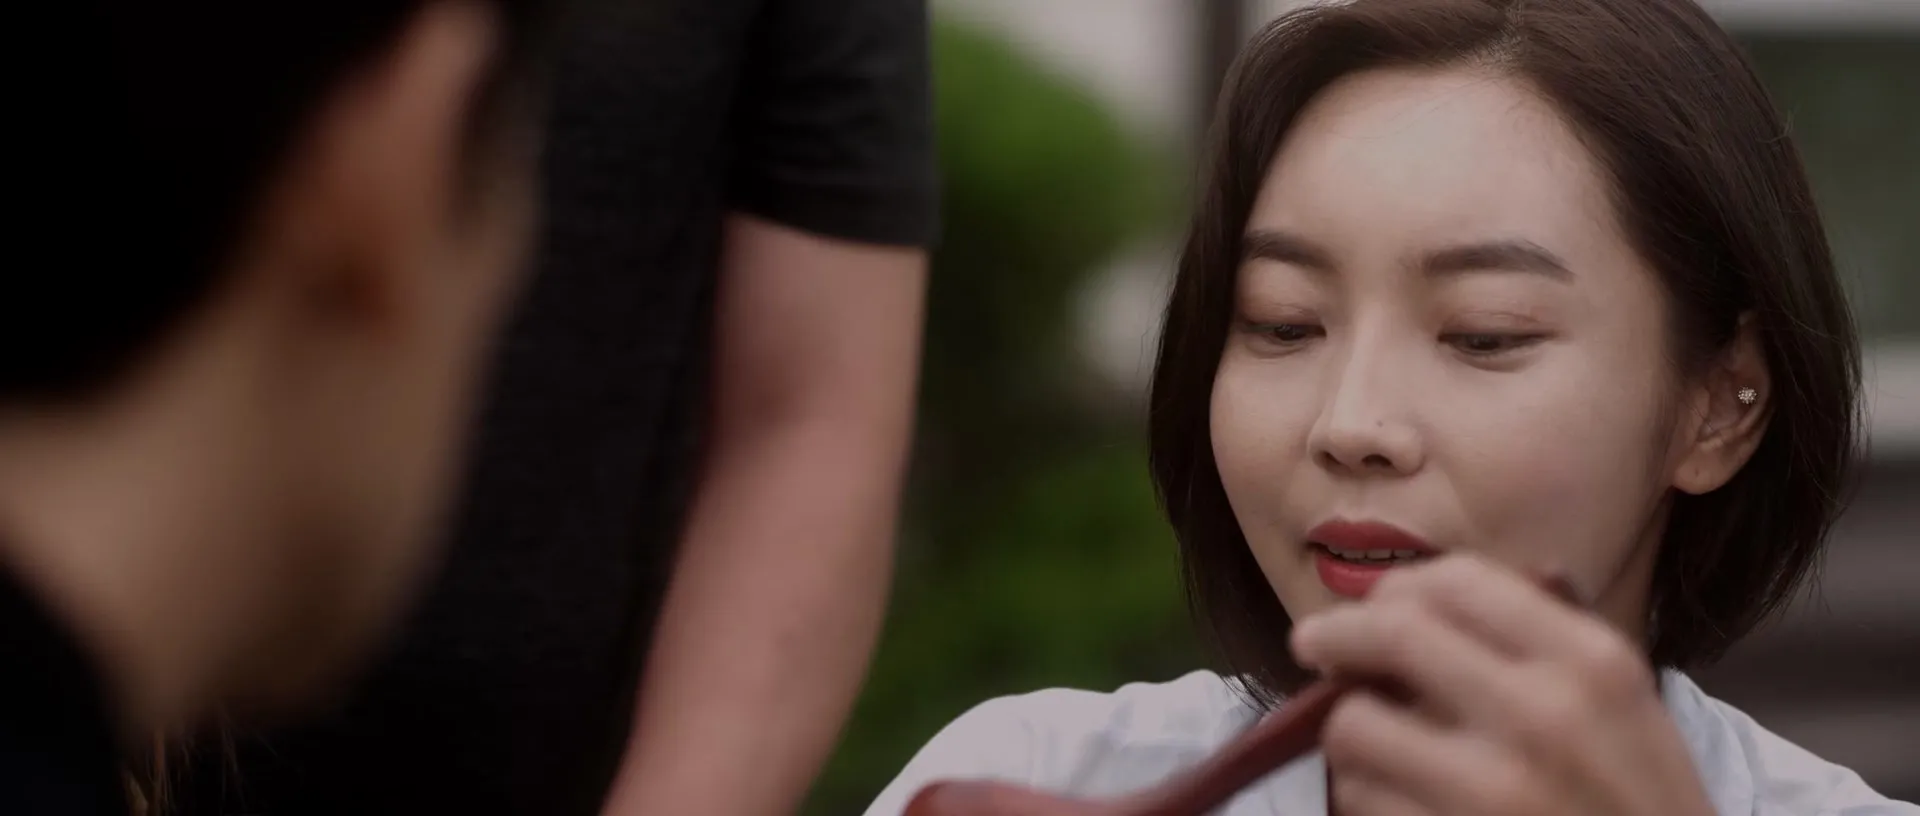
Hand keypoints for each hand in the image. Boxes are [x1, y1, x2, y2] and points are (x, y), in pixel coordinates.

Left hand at [1290, 555, 1716, 815]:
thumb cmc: (1639, 806)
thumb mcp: (1622, 709)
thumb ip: (1535, 649)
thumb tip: (1414, 607)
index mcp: (1591, 665)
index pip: (1460, 582)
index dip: (1400, 587)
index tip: (1378, 605)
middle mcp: (1541, 715)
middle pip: (1392, 633)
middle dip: (1335, 633)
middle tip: (1314, 644)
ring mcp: (1490, 790)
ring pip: (1354, 725)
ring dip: (1349, 732)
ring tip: (1372, 745)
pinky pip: (1361, 799)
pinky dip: (1365, 796)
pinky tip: (1397, 801)